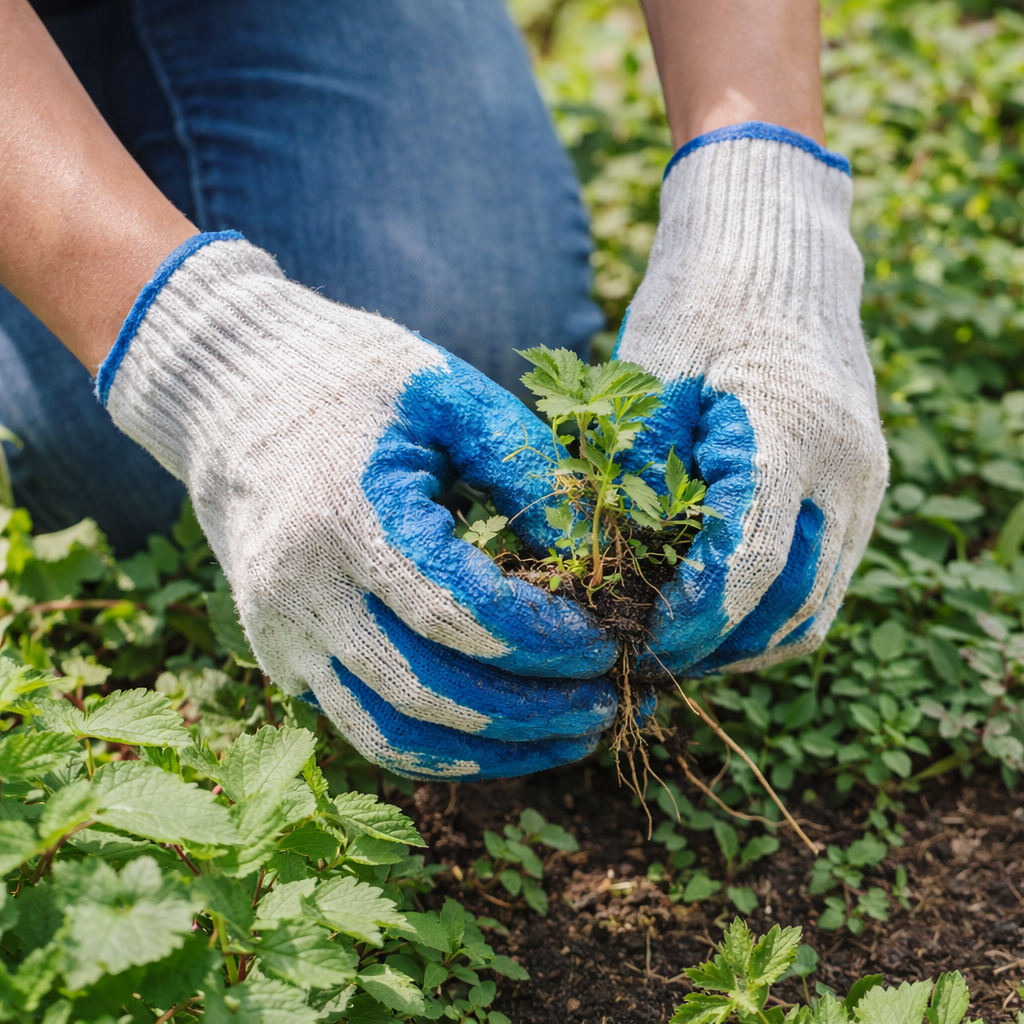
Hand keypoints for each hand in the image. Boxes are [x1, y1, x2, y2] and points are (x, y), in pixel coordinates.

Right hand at [100, 233, 618, 777]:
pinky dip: (442, 748)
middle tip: (606, 704)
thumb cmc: (356, 383)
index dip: (544, 640)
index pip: (459, 612)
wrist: (238, 397)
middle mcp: (299, 591)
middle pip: (430, 693)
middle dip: (533, 713)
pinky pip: (365, 729)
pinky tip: (504, 732)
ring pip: (392, 738)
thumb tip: (596, 558)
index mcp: (344, 515)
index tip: (607, 641)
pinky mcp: (279, 657)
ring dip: (493, 753)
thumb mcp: (449, 396)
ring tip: (569, 737)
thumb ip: (527, 469)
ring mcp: (280, 633)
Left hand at [617, 124, 888, 677]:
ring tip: (676, 639)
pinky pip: (821, 578)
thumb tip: (615, 568)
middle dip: (715, 647)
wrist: (773, 245)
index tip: (633, 640)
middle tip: (646, 650)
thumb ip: (635, 474)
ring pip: (814, 608)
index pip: (746, 571)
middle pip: (790, 610)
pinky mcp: (858, 486)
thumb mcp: (648, 376)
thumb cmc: (699, 300)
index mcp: (792, 437)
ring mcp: (863, 482)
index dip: (687, 622)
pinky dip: (769, 609)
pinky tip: (712, 603)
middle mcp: (847, 471)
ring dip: (745, 640)